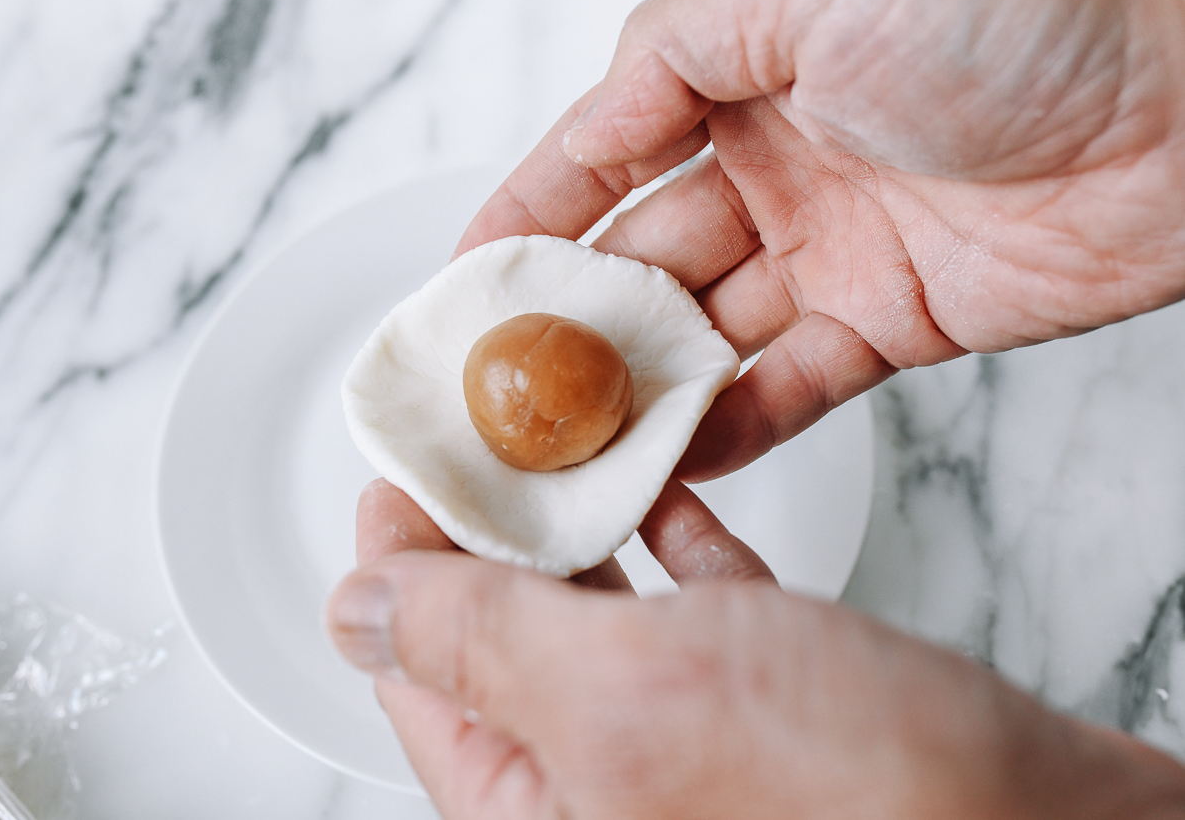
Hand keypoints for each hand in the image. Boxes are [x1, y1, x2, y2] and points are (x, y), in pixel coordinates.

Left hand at [328, 479, 1184, 818]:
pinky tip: (670, 478)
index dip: (399, 556)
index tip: (404, 458)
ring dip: (584, 521)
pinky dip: (677, 536)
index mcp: (536, 803)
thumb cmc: (853, 794)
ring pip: (602, 611)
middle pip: (507, 633)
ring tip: (566, 431)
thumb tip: (353, 608)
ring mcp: (689, 737)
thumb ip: (478, 647)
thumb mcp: (623, 697)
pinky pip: (693, 603)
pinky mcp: (772, 699)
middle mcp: (602, 778)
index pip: (422, 669)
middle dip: (490, 526)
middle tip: (489, 424)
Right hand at [457, 0, 1184, 481]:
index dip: (530, 216)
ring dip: (642, 386)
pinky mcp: (898, 321)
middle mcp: (781, 162)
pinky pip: (794, 383)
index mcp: (745, 73)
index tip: (466, 280)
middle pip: (647, 259)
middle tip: (506, 385)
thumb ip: (671, 57)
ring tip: (574, 439)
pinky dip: (736, 421)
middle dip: (574, 320)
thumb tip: (586, 128)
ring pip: (709, 333)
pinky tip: (677, 454)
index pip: (605, 157)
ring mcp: (836, 248)